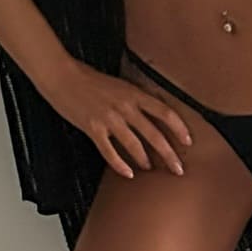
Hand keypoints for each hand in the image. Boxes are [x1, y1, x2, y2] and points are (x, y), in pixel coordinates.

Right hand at [41, 59, 193, 179]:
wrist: (63, 76)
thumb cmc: (90, 79)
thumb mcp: (119, 84)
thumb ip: (135, 98)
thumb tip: (151, 113)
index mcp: (134, 93)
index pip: (165, 112)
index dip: (179, 128)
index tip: (188, 141)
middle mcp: (126, 106)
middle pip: (154, 133)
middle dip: (169, 154)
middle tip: (178, 168)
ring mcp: (110, 118)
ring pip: (135, 145)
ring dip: (145, 160)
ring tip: (151, 169)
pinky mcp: (93, 129)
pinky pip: (110, 152)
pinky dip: (120, 165)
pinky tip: (128, 173)